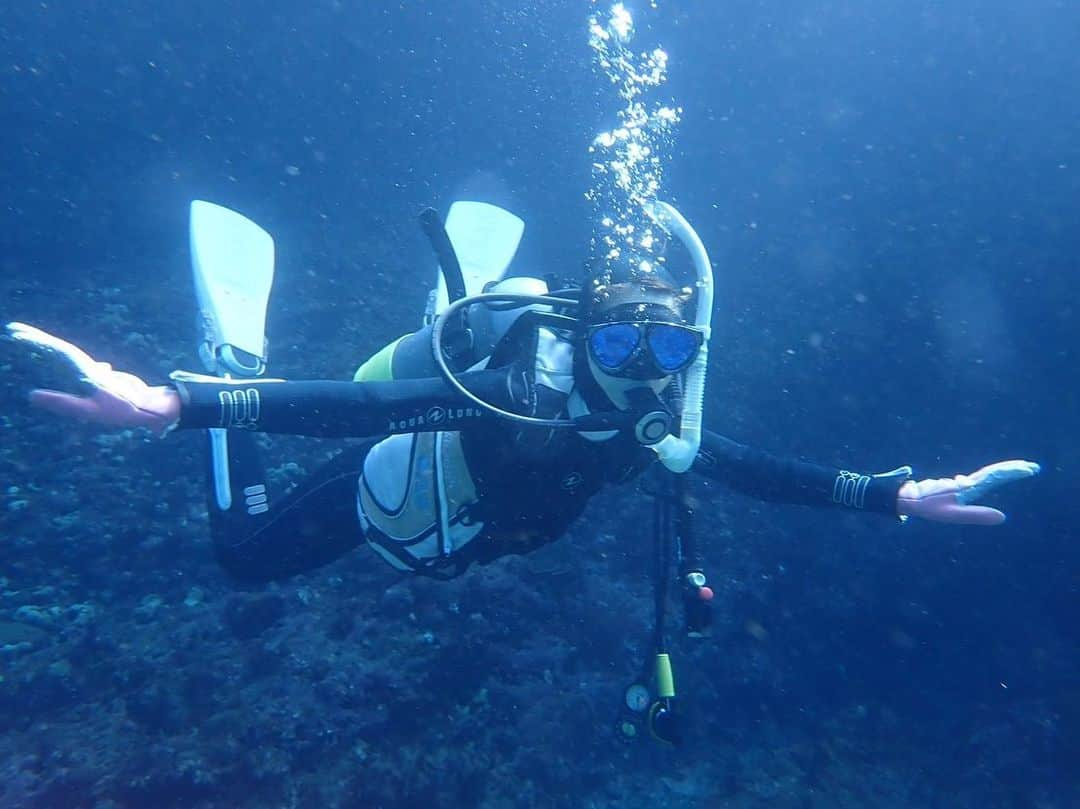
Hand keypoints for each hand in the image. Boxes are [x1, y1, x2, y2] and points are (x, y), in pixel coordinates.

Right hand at [6, 322, 180, 433]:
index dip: (37, 341)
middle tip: (12, 330)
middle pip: (59, 349)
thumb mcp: (88, 410)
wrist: (149, 407)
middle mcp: (89, 367)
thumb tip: (31, 395)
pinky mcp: (99, 376)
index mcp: (84, 372)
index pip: (57, 351)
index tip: (17, 332)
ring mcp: (94, 370)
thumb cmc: (122, 410)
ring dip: (46, 344)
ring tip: (25, 337)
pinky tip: (53, 351)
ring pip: (66, 353)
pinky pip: (75, 363)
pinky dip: (60, 355)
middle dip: (36, 339)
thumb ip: (61, 402)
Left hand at [897, 460, 1040, 524]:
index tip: (1030, 468)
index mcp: (968, 487)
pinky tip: (993, 477)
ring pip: (986, 474)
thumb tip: (1003, 517)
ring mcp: (960, 484)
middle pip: (993, 472)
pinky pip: (977, 479)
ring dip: (1004, 471)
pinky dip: (990, 476)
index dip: (1013, 472)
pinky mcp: (954, 487)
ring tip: (1020, 469)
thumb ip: (977, 515)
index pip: (995, 476)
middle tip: (1032, 467)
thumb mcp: (953, 514)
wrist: (906, 498)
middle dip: (1012, 469)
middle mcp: (965, 482)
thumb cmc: (928, 507)